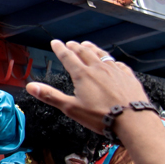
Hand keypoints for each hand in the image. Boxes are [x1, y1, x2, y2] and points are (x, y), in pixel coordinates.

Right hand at [26, 40, 147, 134]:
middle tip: (70, 43)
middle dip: (75, 47)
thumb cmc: (101, 116)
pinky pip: (118, 64)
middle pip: (84, 52)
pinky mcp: (128, 77)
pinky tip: (112, 62)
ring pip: (101, 55)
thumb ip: (50, 96)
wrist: (134, 121)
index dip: (60, 49)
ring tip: (87, 45)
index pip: (68, 57)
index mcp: (83, 75)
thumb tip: (30, 87)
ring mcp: (115, 71)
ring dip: (92, 48)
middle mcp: (98, 68)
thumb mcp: (71, 108)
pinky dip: (111, 60)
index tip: (55, 42)